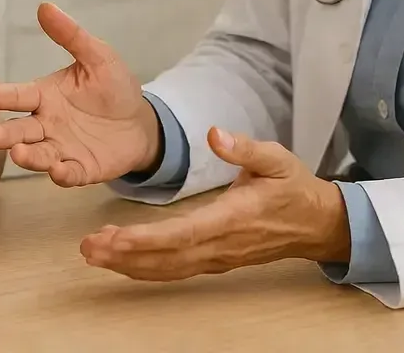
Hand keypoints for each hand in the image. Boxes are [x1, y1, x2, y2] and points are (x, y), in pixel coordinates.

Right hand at [0, 2, 160, 185]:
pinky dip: (61, 174)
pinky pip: (68, 174)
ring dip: (27, 156)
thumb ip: (71, 36)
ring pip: (38, 154)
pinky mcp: (80, 169)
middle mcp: (46, 124)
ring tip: (18, 153)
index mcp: (45, 96)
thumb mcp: (97, 57)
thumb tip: (45, 6)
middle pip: (20, 130)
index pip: (17, 95)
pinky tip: (57, 170)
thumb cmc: (113, 87)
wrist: (140, 122)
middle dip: (3, 134)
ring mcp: (61, 148)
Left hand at [79, 127, 349, 281]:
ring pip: (167, 269)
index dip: (148, 239)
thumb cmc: (292, 187)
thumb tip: (215, 133)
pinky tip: (120, 260)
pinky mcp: (212, 262)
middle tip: (88, 248)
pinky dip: (144, 268)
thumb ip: (244, 148)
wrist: (314, 223)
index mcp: (233, 218)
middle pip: (167, 258)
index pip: (184, 234)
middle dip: (125, 256)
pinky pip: (174, 270)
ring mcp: (216, 258)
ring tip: (93, 253)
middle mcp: (221, 245)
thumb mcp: (275, 158)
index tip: (116, 237)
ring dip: (129, 265)